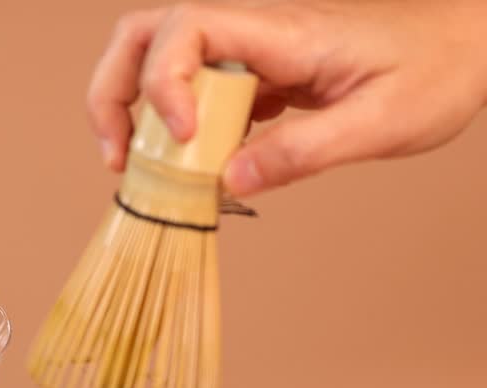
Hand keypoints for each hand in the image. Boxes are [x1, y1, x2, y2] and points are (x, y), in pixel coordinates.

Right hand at [87, 1, 486, 195]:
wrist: (468, 42)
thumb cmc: (439, 68)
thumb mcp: (384, 122)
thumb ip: (304, 152)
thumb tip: (228, 181)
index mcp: (279, 31)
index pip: (185, 29)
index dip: (163, 84)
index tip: (183, 139)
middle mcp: (251, 31)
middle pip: (143, 35)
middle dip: (112, 92)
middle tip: (119, 154)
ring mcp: (248, 51)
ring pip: (155, 58)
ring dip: (128, 107)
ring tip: (133, 163)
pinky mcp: (255, 75)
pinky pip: (191, 90)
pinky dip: (168, 127)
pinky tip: (187, 166)